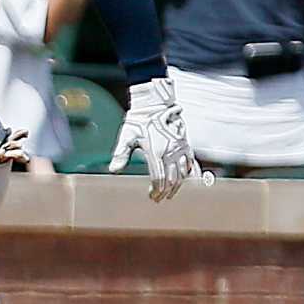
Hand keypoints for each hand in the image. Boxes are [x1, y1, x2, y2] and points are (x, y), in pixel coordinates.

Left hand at [109, 76, 196, 201]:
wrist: (155, 105)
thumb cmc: (138, 120)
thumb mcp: (126, 136)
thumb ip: (121, 154)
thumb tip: (113, 170)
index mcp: (155, 152)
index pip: (159, 178)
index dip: (156, 190)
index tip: (152, 197)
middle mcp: (170, 152)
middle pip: (171, 179)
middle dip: (165, 192)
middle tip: (158, 199)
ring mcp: (180, 148)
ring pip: (182, 173)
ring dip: (177, 186)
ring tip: (170, 193)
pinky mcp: (186, 144)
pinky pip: (190, 162)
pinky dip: (188, 174)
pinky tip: (184, 180)